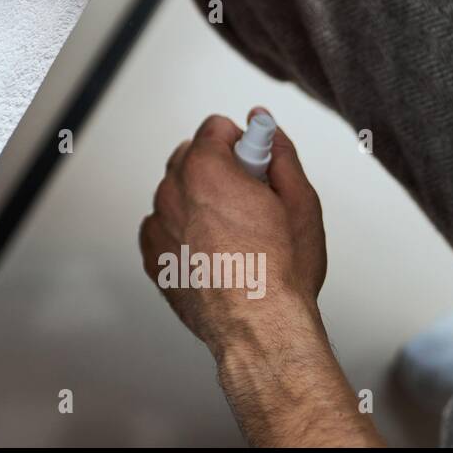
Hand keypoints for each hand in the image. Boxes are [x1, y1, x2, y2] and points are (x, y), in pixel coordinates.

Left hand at [138, 109, 327, 358]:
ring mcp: (158, 224)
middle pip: (190, 156)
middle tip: (250, 201)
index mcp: (205, 170)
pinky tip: (212, 253)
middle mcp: (172, 192)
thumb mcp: (300, 201)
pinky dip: (182, 232)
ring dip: (199, 202)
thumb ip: (279, 152)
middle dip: (219, 169)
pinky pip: (163, 226)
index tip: (256, 165)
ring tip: (234, 235)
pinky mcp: (152, 255)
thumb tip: (264, 125)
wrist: (259, 328)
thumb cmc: (279, 273)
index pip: (215, 127)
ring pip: (176, 193)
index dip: (243, 143)